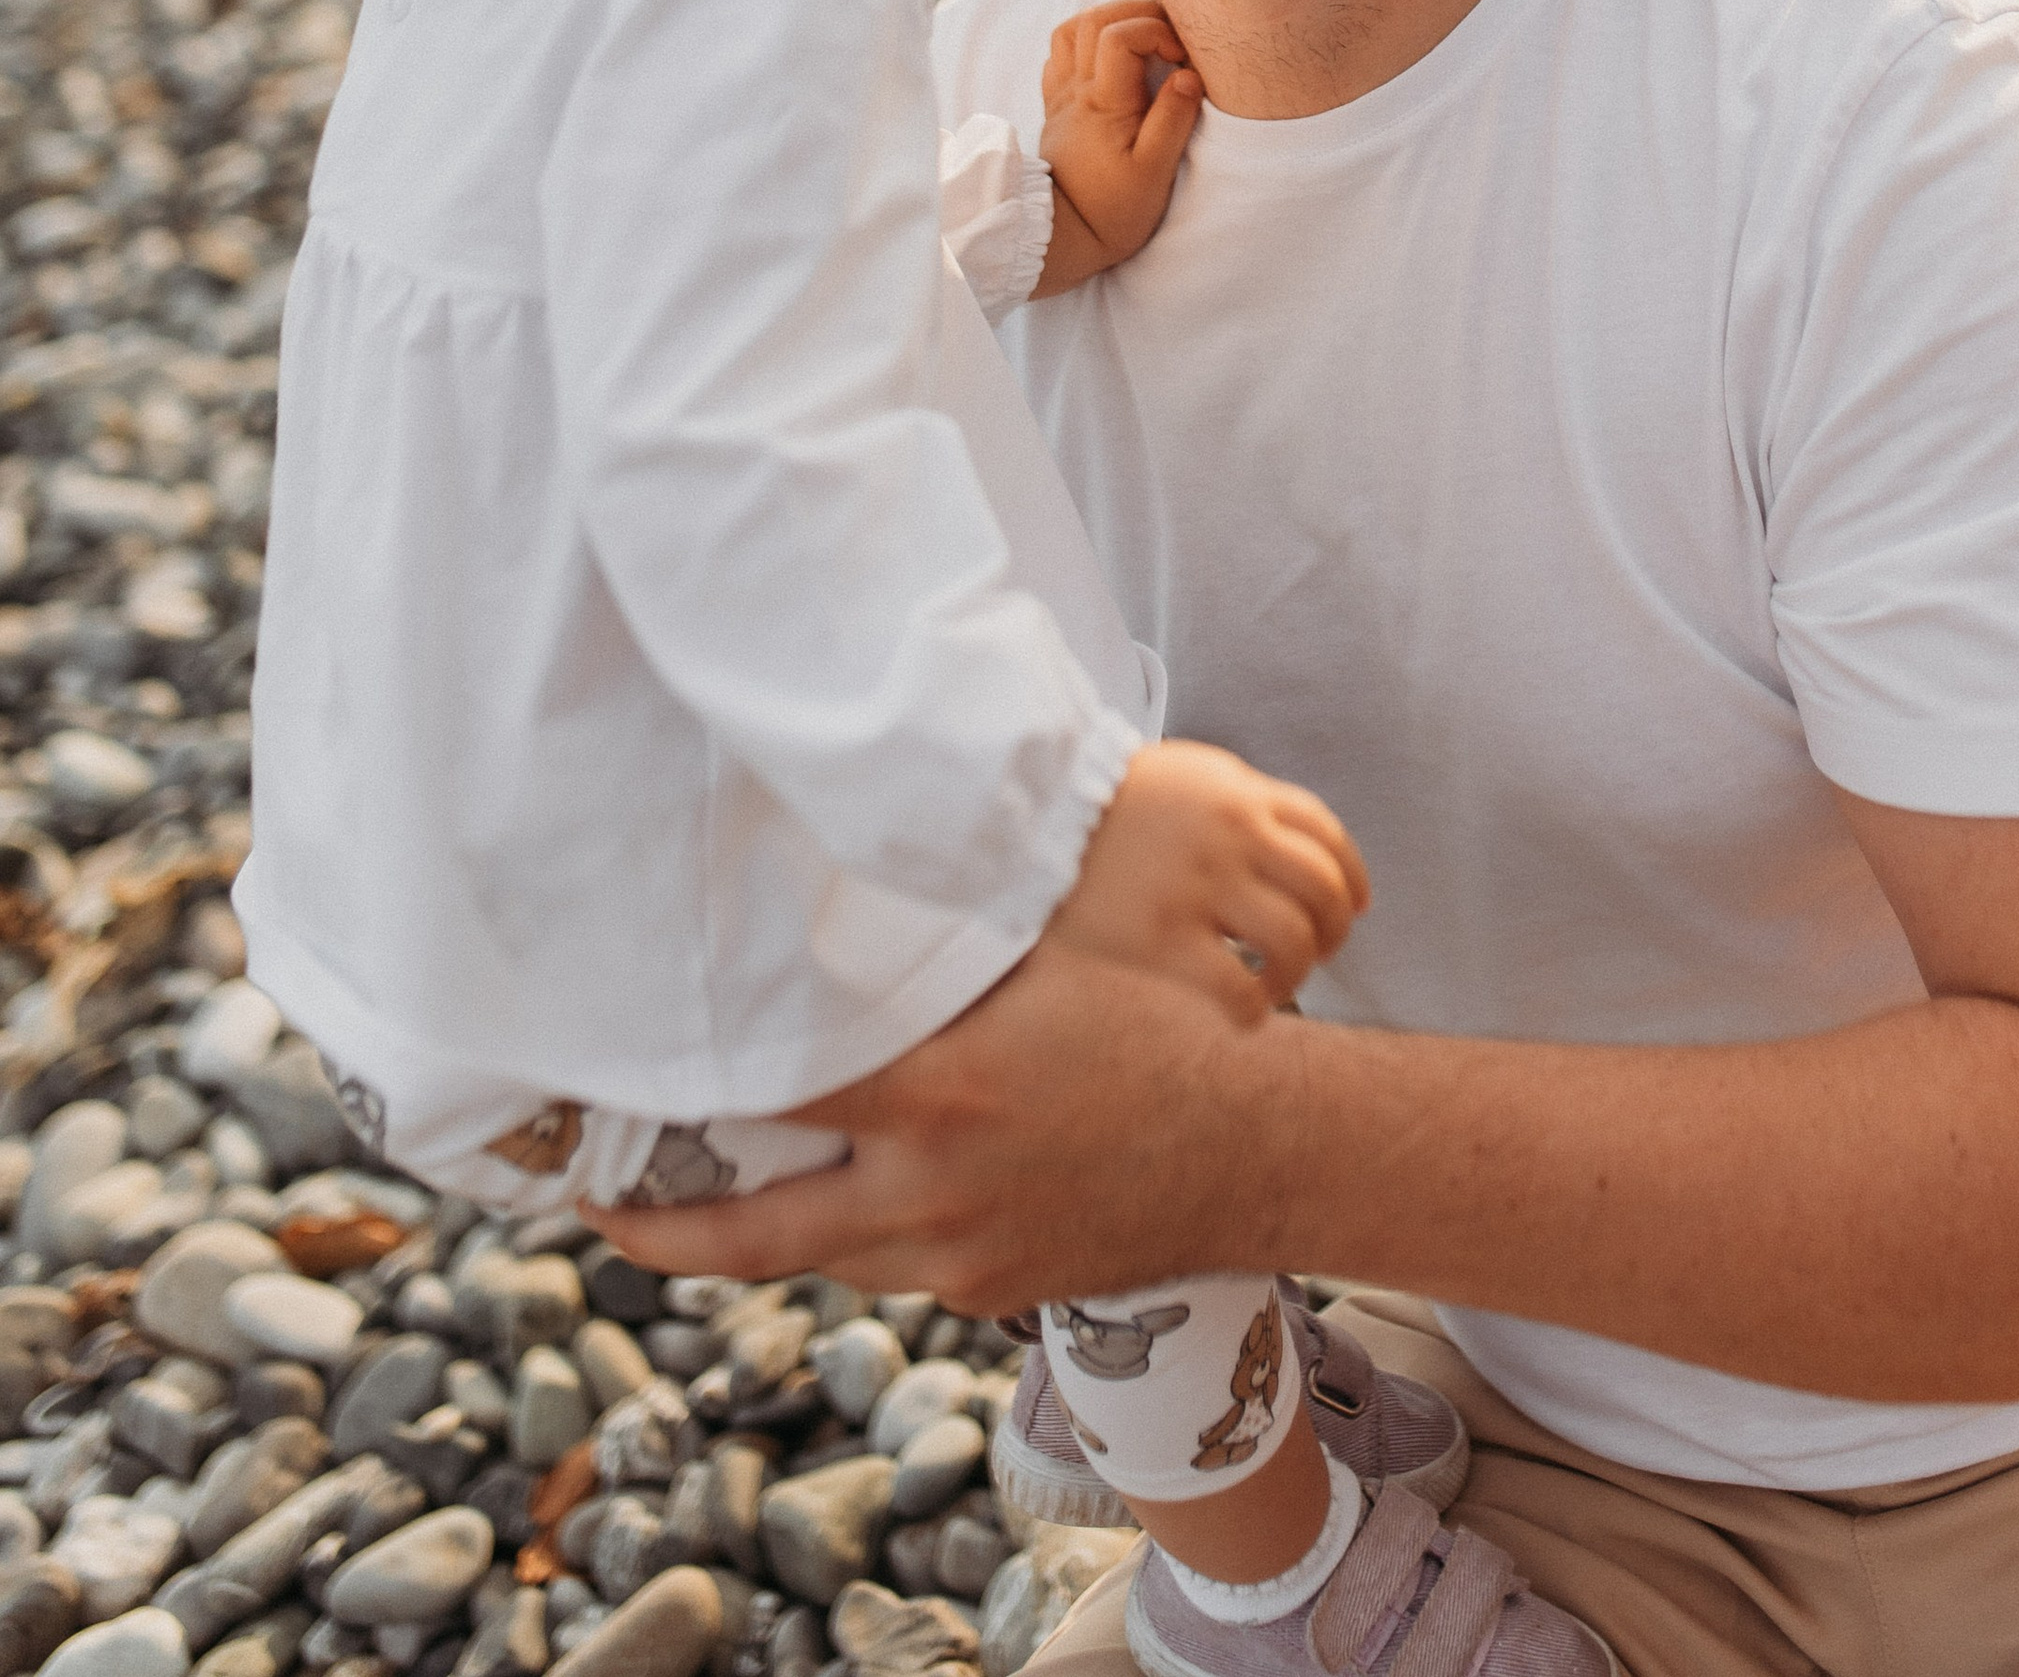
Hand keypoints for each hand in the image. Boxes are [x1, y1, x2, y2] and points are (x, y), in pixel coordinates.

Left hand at [595, 937, 1309, 1310]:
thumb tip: (858, 886)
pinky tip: (859, 1188)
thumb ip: (948, 945)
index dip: (682, 1083)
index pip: (771, 1090)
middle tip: (598, 1212)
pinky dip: (864, 1230)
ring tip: (703, 1202)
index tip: (611, 1085)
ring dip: (768, 1229)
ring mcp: (958, 1257)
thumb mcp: (1049, 962)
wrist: (1260, 1150)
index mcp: (937, 1092)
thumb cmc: (1162, 1026)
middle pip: (753, 1238)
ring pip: (826, 1254)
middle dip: (664, 1233)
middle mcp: (930, 1190)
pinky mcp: (989, 1292)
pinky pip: (898, 1266)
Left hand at [1036, 1, 1202, 291]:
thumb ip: (1173, 120)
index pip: (1120, 36)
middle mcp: (1077, 90)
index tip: (1181, 57)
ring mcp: (1061, 96)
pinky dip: (1086, 44)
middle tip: (1169, 33)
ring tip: (1142, 38)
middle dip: (1136, 12)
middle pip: (1094, 19)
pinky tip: (1111, 61)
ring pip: (1071, 30)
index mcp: (1104, 102)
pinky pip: (1060, 55)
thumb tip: (1189, 76)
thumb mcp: (1154, 172)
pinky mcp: (1055, 107)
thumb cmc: (1112, 210)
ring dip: (1109, 21)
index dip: (1156, 30)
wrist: (1062, 237)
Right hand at [1053, 739, 1369, 1018]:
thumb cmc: (1107, 802)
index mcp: (1239, 792)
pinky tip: (1245, 1012)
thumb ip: (1241, 803)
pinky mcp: (1163, 939)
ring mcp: (1200, 887)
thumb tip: (1296, 847)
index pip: (1327, 833)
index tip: (1356, 905)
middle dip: (1336, 929)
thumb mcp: (1186, 776)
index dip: (1353, 875)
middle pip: (1324, 890)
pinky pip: (1238, 987)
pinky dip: (1256, 1008)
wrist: (1032, 816)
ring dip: (1299, 972)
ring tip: (1278, 984)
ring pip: (1293, 941)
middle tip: (1319, 952)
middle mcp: (1231, 836)